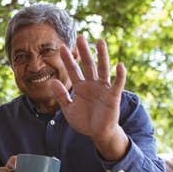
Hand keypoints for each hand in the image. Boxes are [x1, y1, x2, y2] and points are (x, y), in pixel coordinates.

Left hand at [50, 35, 128, 159]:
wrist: (98, 134)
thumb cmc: (84, 121)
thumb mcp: (69, 109)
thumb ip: (61, 96)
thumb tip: (52, 81)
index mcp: (81, 87)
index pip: (73, 70)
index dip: (67, 59)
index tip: (61, 47)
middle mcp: (92, 84)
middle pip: (88, 65)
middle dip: (84, 52)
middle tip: (80, 37)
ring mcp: (103, 89)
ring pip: (102, 69)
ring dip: (102, 56)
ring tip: (100, 42)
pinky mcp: (113, 96)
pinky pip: (117, 84)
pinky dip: (119, 75)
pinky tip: (119, 65)